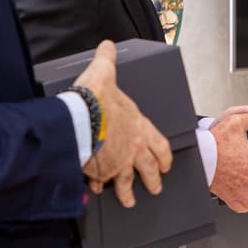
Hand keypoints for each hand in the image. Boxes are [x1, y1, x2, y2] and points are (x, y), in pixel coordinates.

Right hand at [75, 41, 172, 206]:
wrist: (80, 118)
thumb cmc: (96, 98)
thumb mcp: (104, 73)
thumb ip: (107, 60)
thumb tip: (107, 46)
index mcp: (139, 126)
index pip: (160, 145)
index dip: (164, 156)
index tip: (166, 165)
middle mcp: (133, 147)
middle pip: (148, 167)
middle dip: (152, 179)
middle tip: (155, 188)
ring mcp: (118, 161)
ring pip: (127, 180)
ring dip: (128, 191)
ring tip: (129, 200)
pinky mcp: (100, 170)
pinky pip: (101, 180)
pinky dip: (99, 185)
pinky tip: (97, 189)